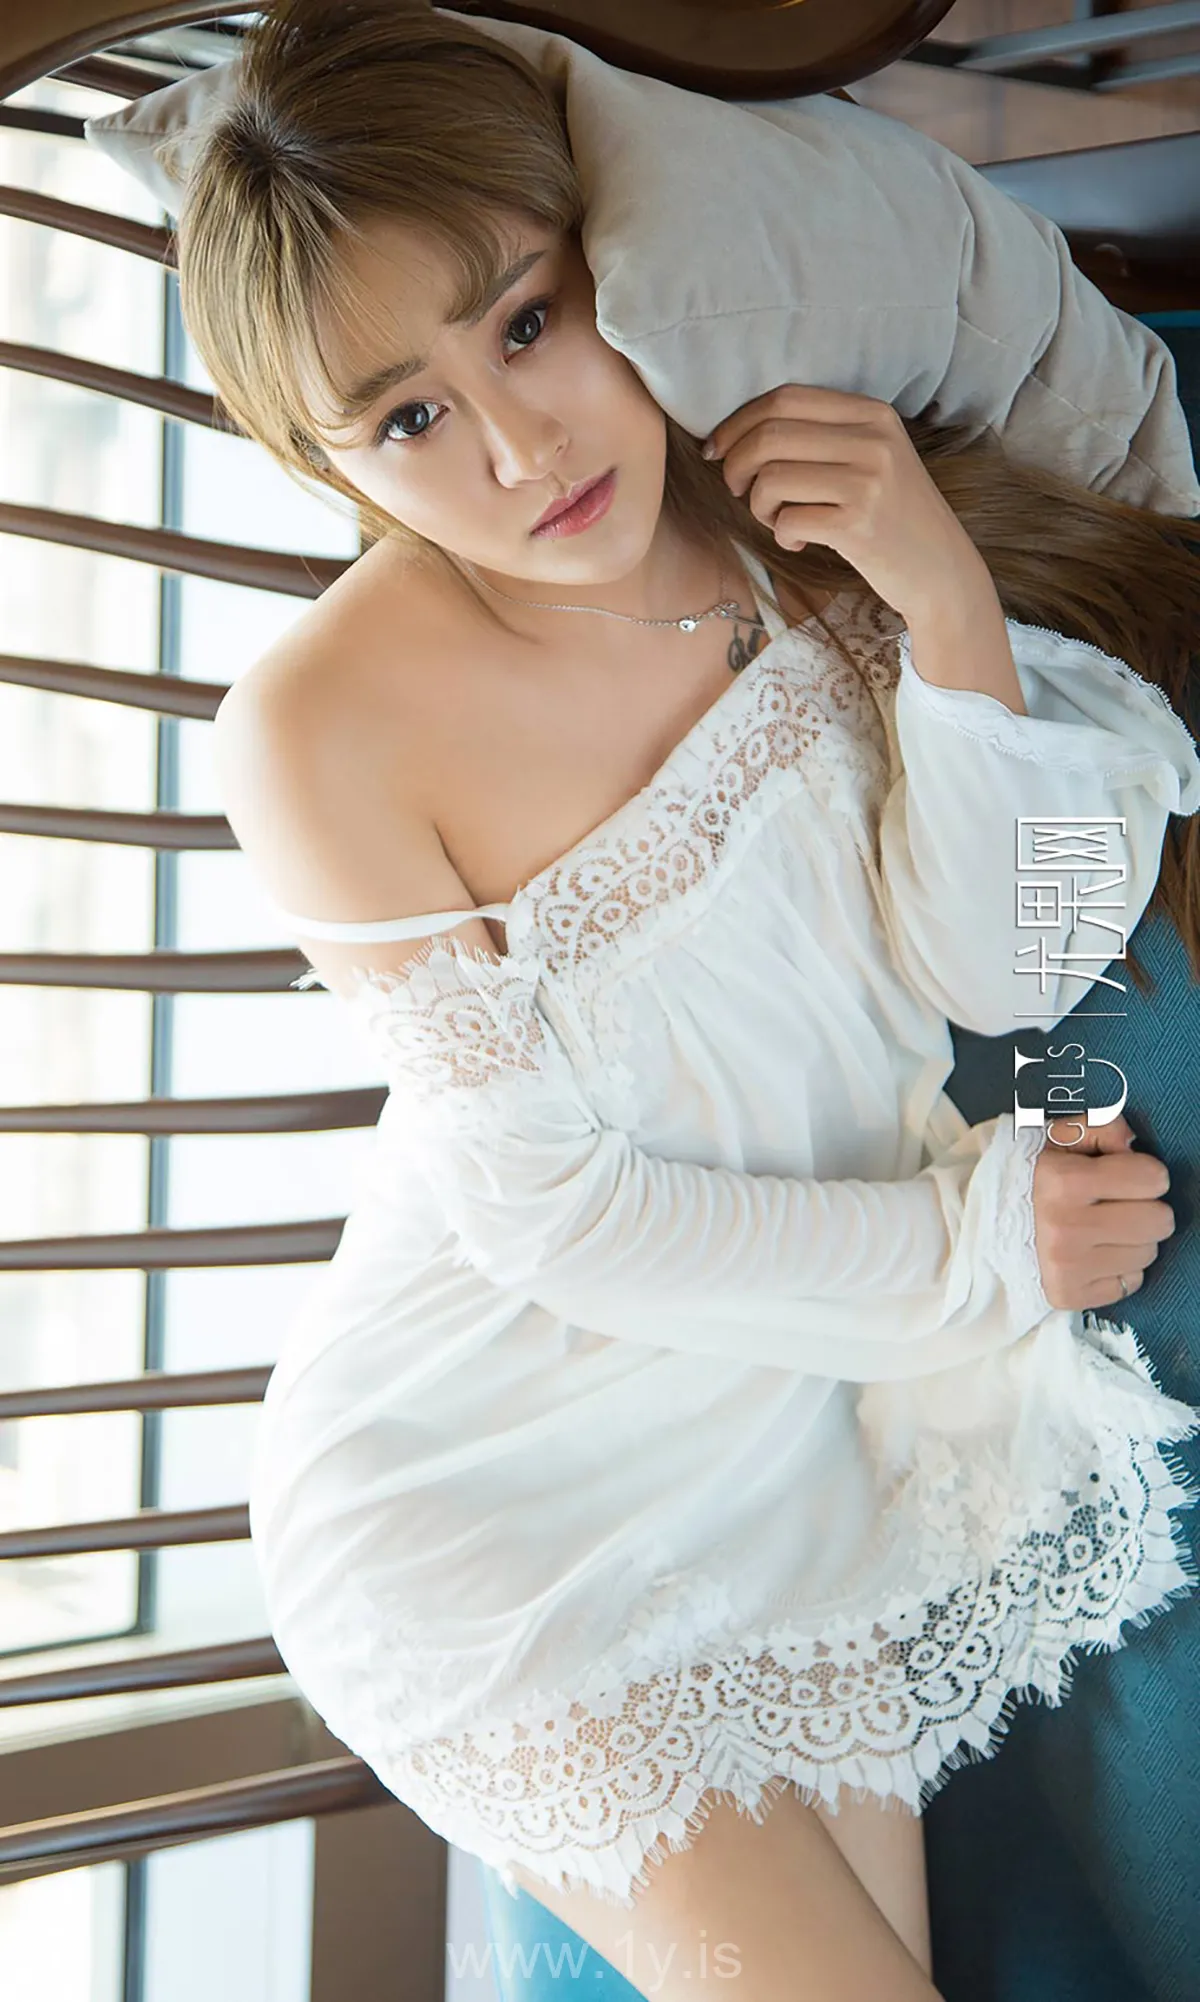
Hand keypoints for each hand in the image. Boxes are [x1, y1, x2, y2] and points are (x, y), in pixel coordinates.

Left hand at [702, 384, 988, 624]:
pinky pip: (788, 519)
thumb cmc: (893, 516)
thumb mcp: (872, 458)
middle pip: (770, 435)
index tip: (717, 450)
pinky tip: (799, 541)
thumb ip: (823, 436)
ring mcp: (868, 481)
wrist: (941, 570)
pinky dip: (782, 534)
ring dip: (757, 505)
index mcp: (872, 413)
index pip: (784, 399)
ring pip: (772, 478)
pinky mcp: (859, 524)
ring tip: (775, 519)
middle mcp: (873, 440)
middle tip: (736, 490)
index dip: (737, 423)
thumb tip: (740, 432)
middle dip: (736, 465)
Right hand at [1032, 1110, 1174, 1312]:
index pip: (1152, 1178)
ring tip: (1103, 1228)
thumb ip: (1101, 1128)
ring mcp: (1068, 1268)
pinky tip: (1095, 1254)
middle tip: (1119, 1204)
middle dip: (1146, 1207)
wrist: (975, 1222)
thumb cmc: (1023, 1175)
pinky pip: (1131, 1283)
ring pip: (1148, 1253)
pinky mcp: (1069, 1296)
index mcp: (1064, 1182)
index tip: (1126, 1175)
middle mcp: (1067, 1229)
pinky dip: (1120, 1268)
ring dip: (1134, 1239)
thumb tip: (1134, 1146)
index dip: (1144, 1172)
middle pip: (1159, 1221)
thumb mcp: (1054, 1137)